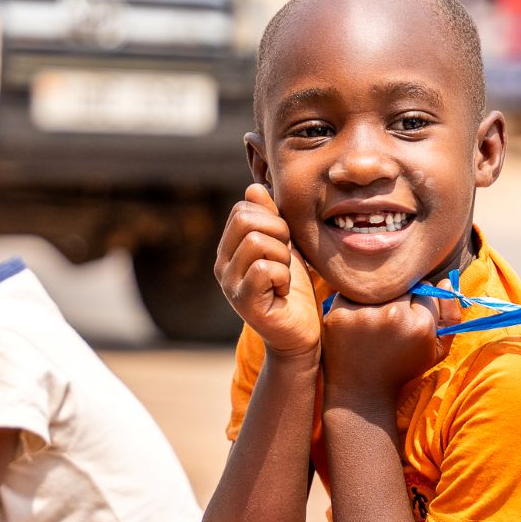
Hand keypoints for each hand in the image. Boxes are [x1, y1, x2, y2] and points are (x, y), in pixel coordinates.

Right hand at [215, 184, 319, 359]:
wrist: (299, 333)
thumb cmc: (293, 290)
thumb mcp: (283, 247)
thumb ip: (270, 219)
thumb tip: (255, 187)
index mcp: (228, 249)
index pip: (242, 209)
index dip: (272, 218)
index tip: (283, 243)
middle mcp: (221, 265)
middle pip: (245, 220)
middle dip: (277, 232)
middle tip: (286, 257)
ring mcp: (229, 284)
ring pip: (256, 242)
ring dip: (282, 256)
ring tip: (284, 276)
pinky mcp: (243, 302)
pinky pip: (264, 269)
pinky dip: (283, 276)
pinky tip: (283, 291)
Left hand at [320, 293, 445, 409]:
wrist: (361, 393)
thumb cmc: (401, 369)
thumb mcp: (435, 351)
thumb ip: (450, 317)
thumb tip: (446, 282)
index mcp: (420, 326)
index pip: (427, 290)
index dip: (419, 304)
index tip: (410, 320)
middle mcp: (393, 316)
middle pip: (403, 286)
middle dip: (400, 298)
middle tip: (390, 322)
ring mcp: (363, 314)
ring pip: (378, 287)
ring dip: (378, 298)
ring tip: (373, 323)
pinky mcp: (339, 314)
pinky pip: (351, 292)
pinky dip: (354, 303)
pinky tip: (356, 323)